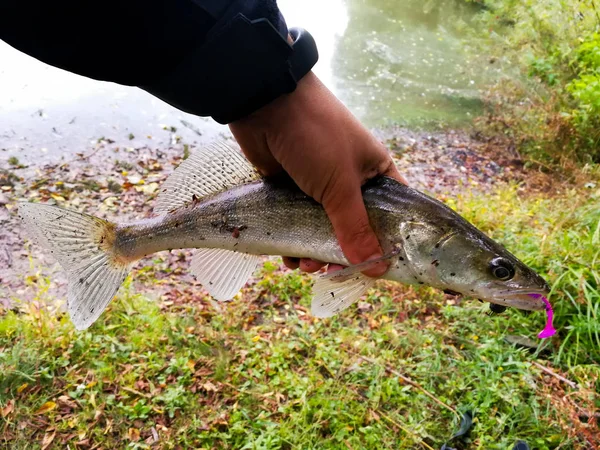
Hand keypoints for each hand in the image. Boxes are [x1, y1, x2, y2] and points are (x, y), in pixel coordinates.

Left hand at [229, 72, 405, 276]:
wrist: (265, 103)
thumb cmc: (316, 136)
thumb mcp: (340, 184)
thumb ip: (355, 227)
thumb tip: (376, 267)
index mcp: (375, 172)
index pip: (392, 214)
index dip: (389, 243)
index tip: (380, 269)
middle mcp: (350, 181)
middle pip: (354, 229)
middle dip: (344, 253)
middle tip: (332, 272)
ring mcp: (318, 186)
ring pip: (322, 230)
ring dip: (316, 252)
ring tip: (306, 265)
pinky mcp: (290, 191)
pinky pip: (296, 224)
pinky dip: (294, 242)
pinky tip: (289, 257)